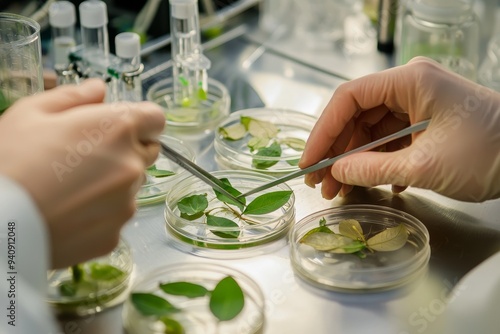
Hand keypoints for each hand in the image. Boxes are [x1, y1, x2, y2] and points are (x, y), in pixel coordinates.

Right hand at [0, 79, 164, 267]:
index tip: (121, 126)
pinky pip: (116, 216)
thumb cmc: (10, 164)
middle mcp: (131, 166)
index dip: (140, 120)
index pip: (155, 118)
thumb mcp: (32, 113)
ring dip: (113, 183)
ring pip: (131, 186)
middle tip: (87, 156)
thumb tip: (99, 89)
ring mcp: (126, 203)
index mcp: (117, 128)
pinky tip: (70, 210)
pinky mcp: (115, 234)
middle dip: (126, 149)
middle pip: (146, 152)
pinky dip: (101, 213)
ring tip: (71, 187)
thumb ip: (74, 96)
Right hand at [299, 57, 499, 201]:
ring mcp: (419, 105)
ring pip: (371, 130)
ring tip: (341, 189)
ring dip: (355, 160)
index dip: (322, 130)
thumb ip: (373, 168)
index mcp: (410, 81)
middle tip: (321, 182)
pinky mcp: (426, 123)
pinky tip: (374, 183)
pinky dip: (378, 161)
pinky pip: (390, 139)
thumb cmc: (490, 154)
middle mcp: (410, 87)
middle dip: (337, 151)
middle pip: (357, 115)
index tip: (310, 160)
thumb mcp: (425, 165)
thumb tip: (336, 171)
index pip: (348, 98)